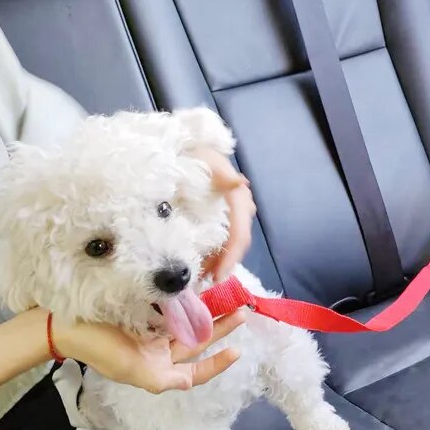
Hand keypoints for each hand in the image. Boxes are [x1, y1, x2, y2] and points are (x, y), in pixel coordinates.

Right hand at [55, 311, 245, 393]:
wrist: (67, 325)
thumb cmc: (99, 350)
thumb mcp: (132, 372)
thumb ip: (163, 380)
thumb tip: (188, 382)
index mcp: (158, 368)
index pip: (195, 370)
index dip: (216, 364)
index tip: (237, 351)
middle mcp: (160, 350)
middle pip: (197, 341)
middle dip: (220, 328)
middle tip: (241, 311)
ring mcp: (155, 329)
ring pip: (189, 322)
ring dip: (208, 311)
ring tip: (228, 297)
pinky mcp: (147, 310)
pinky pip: (175, 307)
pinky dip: (189, 300)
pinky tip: (204, 290)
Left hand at [189, 146, 256, 279]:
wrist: (188, 145)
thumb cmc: (193, 151)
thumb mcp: (203, 158)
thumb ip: (220, 172)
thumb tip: (240, 184)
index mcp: (237, 197)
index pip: (239, 233)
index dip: (230, 257)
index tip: (216, 277)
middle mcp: (241, 207)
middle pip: (238, 244)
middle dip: (224, 265)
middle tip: (205, 284)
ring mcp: (234, 212)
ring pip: (233, 244)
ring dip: (219, 262)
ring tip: (201, 279)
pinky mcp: (225, 215)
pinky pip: (225, 239)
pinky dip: (215, 253)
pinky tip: (202, 263)